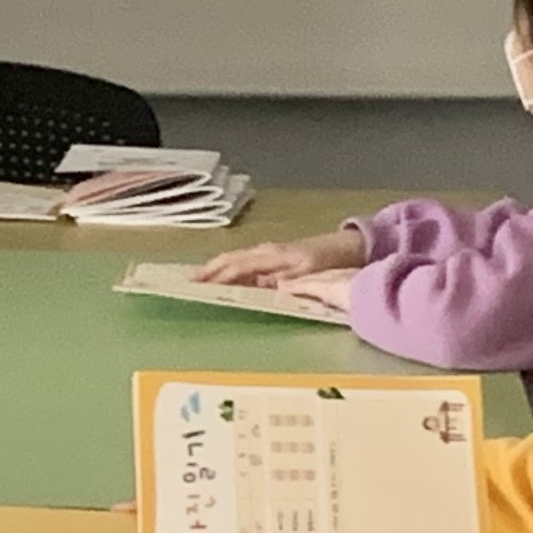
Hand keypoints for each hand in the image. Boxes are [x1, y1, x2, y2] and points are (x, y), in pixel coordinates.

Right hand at [200, 225, 363, 286]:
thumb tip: (262, 286)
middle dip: (208, 270)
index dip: (217, 277)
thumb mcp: (309, 270)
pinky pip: (243, 261)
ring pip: (234, 258)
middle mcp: (265, 251)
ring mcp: (267, 252)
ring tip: (197, 279)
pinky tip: (223, 276)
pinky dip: (228, 267)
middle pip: (229, 259)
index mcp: (271, 255)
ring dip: (215, 268)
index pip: (237, 267)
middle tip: (187, 283)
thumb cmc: (327, 259)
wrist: (344, 246)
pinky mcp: (271, 257)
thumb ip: (286, 279)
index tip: (198, 286)